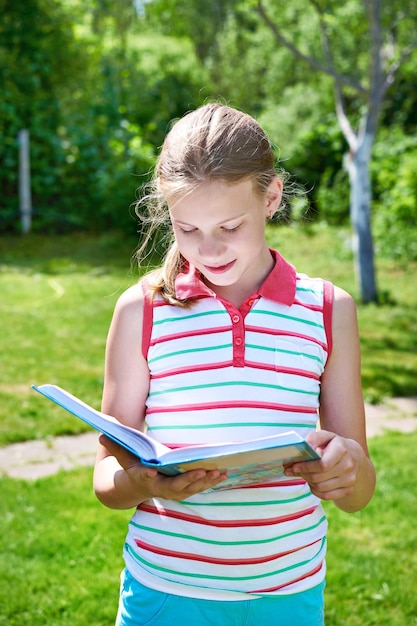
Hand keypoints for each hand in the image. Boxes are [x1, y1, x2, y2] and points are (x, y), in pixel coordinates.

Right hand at [100, 435, 226, 500]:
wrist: (135, 489)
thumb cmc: (131, 466)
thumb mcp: (122, 457)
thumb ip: (115, 446)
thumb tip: (101, 434)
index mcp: (142, 477)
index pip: (143, 476)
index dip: (146, 475)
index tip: (150, 471)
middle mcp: (159, 488)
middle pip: (174, 486)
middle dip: (188, 480)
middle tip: (201, 471)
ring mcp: (172, 492)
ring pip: (190, 489)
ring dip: (204, 482)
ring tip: (218, 472)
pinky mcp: (183, 490)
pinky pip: (198, 488)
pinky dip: (210, 482)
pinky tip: (224, 474)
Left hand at [284, 430, 364, 502]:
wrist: (354, 456)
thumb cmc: (334, 445)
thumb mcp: (325, 436)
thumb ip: (313, 438)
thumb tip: (304, 446)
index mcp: (342, 450)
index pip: (323, 465)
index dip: (306, 467)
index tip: (294, 466)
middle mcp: (348, 466)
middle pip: (319, 478)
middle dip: (303, 474)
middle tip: (294, 470)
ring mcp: (350, 480)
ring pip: (321, 488)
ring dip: (309, 482)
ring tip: (305, 474)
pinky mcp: (349, 490)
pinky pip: (326, 496)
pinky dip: (316, 491)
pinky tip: (313, 483)